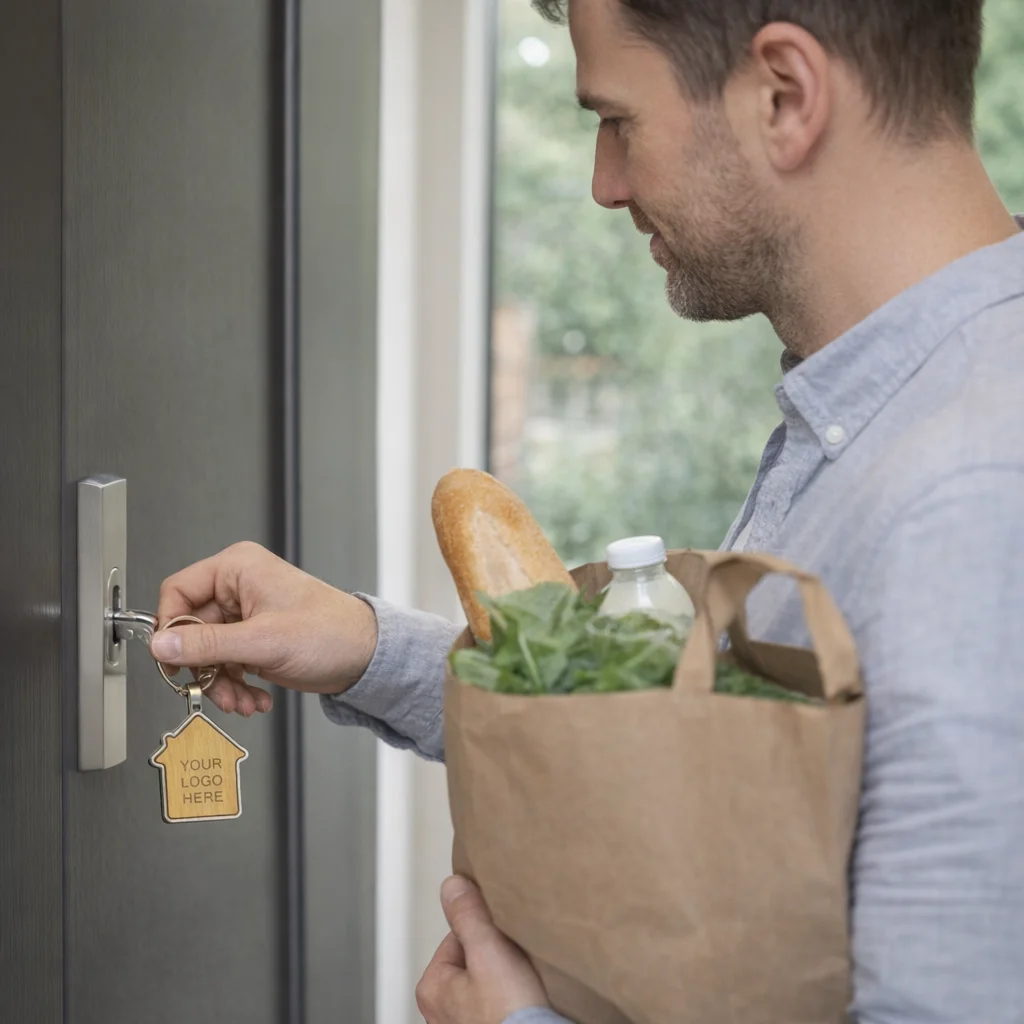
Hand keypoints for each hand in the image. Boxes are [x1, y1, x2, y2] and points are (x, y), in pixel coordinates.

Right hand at [151, 541, 377, 715]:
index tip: (173, 659)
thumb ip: (208, 645)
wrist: (365, 656)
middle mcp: (238, 588)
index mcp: (237, 569)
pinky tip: (254, 698)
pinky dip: (235, 686)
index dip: (171, 627)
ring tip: (241, 701)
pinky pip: (225, 665)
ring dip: (220, 684)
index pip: (178, 591)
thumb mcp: (263, 641)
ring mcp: (245, 616)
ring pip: (206, 653)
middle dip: (203, 668)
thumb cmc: (332, 632)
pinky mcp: (253, 640)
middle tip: (211, 690)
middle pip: (191, 630)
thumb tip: (163, 644)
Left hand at [416, 876, 548, 1023]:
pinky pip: (500, 1004)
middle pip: (474, 959)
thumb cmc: (510, 1018)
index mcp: (431, 988)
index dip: (486, 932)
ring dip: (507, 979)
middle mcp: (440, 1012)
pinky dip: (513, 1000)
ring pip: (488, 982)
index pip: (459, 936)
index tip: (504, 941)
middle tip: (515, 965)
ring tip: (522, 985)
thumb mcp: (488, 952)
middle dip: (497, 957)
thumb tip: (452, 885)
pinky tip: (524, 1002)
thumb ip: (468, 916)